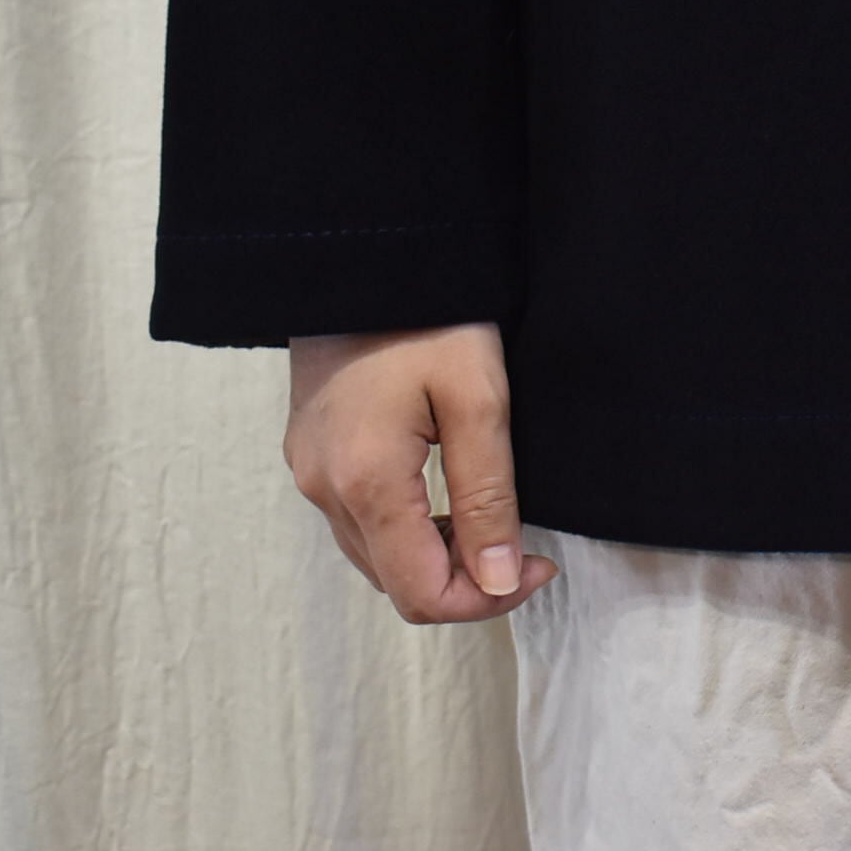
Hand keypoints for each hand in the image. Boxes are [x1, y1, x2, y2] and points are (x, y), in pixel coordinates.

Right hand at [284, 322, 559, 621]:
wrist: (365, 251)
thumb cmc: (428, 314)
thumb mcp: (478, 398)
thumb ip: (489, 497)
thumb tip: (501, 581)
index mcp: (365, 482)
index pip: (422, 595)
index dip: (488, 599)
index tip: (540, 566)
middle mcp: (324, 489)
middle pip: (397, 584)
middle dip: (466, 581)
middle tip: (525, 545)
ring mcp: (310, 471)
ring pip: (377, 558)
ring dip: (436, 558)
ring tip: (492, 518)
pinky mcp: (311, 452)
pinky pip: (359, 522)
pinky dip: (408, 530)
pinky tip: (448, 496)